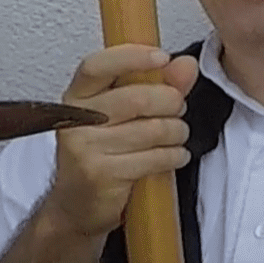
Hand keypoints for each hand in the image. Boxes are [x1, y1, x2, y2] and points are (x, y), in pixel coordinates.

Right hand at [42, 46, 200, 239]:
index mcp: (78, 96)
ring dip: (177, 132)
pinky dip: (175, 156)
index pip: (98, 66)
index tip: (162, 57)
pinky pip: (155, 157)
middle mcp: (77, 119)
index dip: (131, 57)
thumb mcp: (127, 115)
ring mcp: (85, 147)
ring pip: (153, 129)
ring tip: (175, 136)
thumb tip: (186, 64)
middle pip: (138, 97)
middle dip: (171, 102)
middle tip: (177, 109)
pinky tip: (173, 156)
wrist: (77, 205)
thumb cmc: (104, 154)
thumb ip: (159, 85)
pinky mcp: (101, 174)